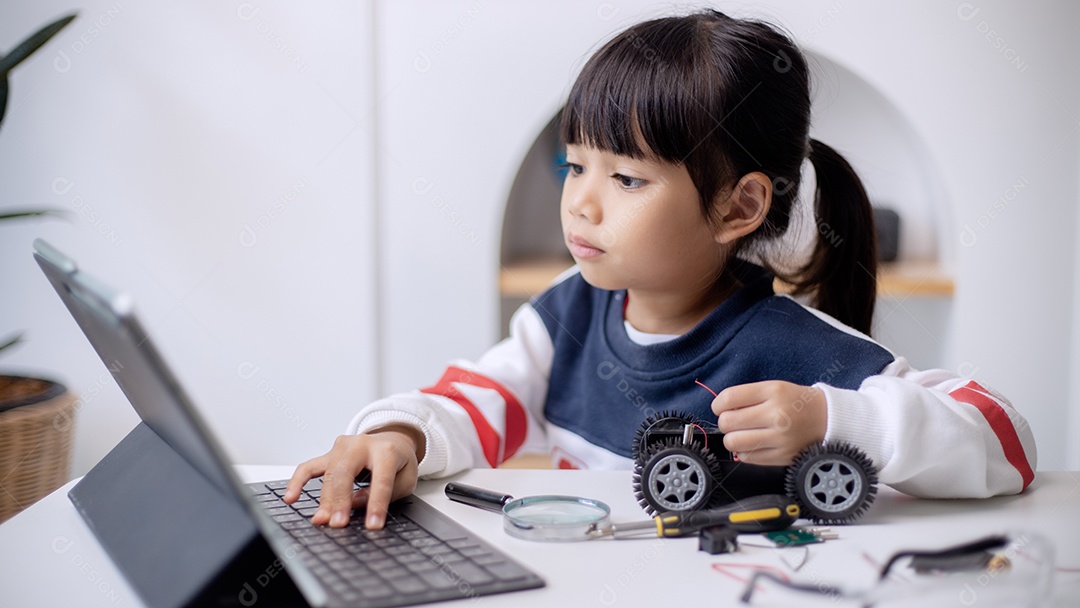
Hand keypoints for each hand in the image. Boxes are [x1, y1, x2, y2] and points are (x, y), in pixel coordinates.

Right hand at [284, 425, 424, 529]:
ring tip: (321, 519)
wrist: (392, 439)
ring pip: (327, 474)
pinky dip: (297, 481)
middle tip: (339, 523)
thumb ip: (385, 492)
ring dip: (324, 499)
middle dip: (341, 500)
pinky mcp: (329, 454)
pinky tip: (290, 498)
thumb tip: (355, 504)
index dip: (376, 504)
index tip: (373, 525)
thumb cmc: (398, 461)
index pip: (380, 480)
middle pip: (345, 473)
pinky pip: (308, 467)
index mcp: (386, 451)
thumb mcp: (404, 479)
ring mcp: (342, 447)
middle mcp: (361, 445)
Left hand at [711, 381, 826, 465]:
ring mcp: (780, 438)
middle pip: (727, 422)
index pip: (729, 398)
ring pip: (733, 442)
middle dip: (725, 422)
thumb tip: (720, 410)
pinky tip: (753, 444)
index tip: (721, 407)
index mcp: (773, 392)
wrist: (828, 419)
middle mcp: (777, 415)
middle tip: (734, 421)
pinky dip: (743, 452)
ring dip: (732, 438)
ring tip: (742, 433)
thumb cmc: (796, 402)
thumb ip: (747, 396)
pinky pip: (746, 458)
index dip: (718, 404)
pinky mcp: (782, 456)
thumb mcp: (774, 388)